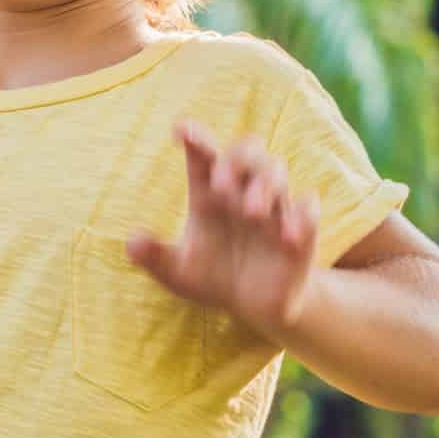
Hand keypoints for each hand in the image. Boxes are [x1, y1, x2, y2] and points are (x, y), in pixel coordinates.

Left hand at [126, 121, 320, 332]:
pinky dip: (301, 216)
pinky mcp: (300, 229)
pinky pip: (307, 209)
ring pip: (276, 173)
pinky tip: (288, 235)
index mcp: (208, 194)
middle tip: (220, 182)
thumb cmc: (212, 278)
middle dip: (235, 160)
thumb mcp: (179, 273)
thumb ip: (155, 257)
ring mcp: (273, 207)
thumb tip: (131, 243)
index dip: (195, 139)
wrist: (253, 307)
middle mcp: (242, 192)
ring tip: (251, 211)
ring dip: (264, 186)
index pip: (203, 156)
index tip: (181, 130)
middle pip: (246, 152)